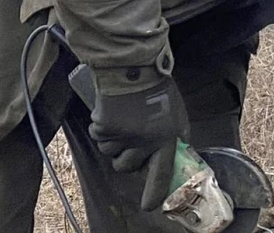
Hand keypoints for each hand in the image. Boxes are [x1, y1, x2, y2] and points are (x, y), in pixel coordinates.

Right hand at [88, 65, 188, 210]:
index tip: (148, 205)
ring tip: (120, 116)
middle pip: (125, 165)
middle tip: (125, 140)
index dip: (154, 192)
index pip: (162, 173)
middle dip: (122, 157)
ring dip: (110, 137)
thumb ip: (174, 133)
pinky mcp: (106, 127)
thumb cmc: (156, 86)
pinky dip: (100, 124)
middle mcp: (146, 142)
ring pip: (109, 150)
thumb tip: (174, 150)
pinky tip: (110, 109)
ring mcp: (125, 136)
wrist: (133, 67)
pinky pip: (97, 134)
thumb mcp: (176, 111)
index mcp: (167, 139)